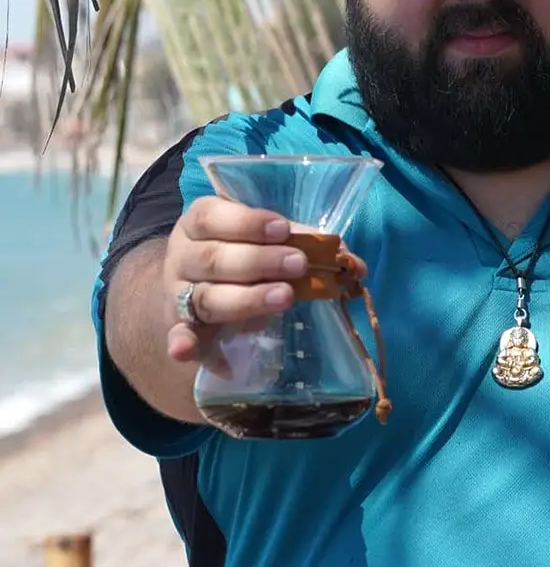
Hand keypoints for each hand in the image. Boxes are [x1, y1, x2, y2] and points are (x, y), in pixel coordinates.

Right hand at [163, 195, 366, 362]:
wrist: (191, 287)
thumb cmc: (239, 253)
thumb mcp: (263, 239)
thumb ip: (303, 243)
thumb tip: (354, 264)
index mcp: (201, 222)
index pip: (215, 216)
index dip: (248, 222)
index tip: (283, 229)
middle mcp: (183, 255)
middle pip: (215, 258)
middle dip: (260, 261)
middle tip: (299, 265)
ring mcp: (177, 293)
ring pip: (207, 297)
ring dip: (245, 299)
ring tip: (284, 297)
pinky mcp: (179, 328)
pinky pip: (177, 336)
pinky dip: (181, 343)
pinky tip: (185, 350)